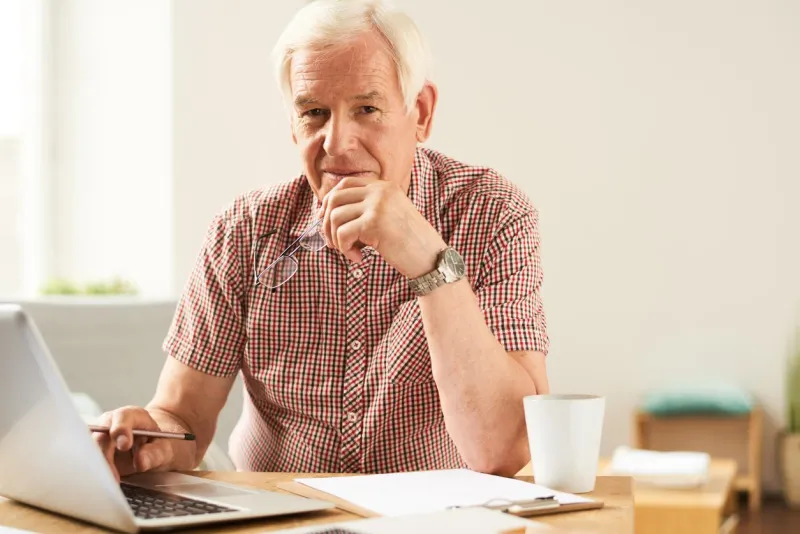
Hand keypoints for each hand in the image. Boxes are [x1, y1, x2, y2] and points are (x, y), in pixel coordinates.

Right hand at [92, 406, 173, 481]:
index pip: (122, 417)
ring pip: (89, 450)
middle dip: (105, 457)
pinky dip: (92, 473)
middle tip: (114, 478)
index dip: (121, 430)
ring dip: (96, 468)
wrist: (149, 448)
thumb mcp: (163, 448)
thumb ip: (155, 454)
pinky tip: (99, 485)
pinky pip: (87, 461)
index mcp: (132, 416)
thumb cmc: (157, 445)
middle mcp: (110, 423)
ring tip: (108, 484)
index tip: (125, 446)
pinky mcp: (92, 452)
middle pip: (101, 436)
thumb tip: (140, 461)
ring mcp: (98, 437)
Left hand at [316, 177, 445, 277]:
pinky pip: (342, 233)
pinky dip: (344, 249)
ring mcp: (377, 205)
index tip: (326, 222)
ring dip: (335, 239)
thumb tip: (327, 214)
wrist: (431, 257)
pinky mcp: (373, 222)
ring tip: (349, 252)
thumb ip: (365, 209)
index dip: (329, 203)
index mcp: (383, 186)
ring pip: (335, 216)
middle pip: (334, 198)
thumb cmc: (409, 242)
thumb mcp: (388, 217)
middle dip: (326, 222)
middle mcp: (380, 191)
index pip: (344, 184)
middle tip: (333, 243)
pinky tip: (358, 258)